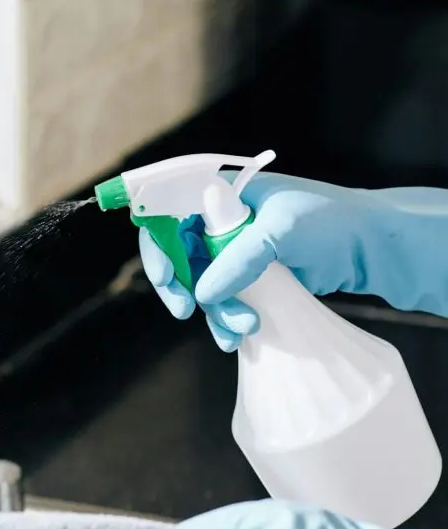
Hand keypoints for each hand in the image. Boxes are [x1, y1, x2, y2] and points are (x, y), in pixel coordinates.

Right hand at [141, 172, 447, 351]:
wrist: (369, 248)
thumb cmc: (330, 222)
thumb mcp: (281, 232)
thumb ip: (238, 260)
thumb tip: (202, 295)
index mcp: (222, 191)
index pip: (168, 211)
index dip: (159, 244)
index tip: (167, 277)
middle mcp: (221, 218)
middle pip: (177, 252)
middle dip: (181, 285)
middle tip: (186, 311)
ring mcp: (234, 248)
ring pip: (201, 283)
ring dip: (214, 311)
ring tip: (242, 328)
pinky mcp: (249, 276)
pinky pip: (223, 299)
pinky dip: (226, 319)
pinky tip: (237, 337)